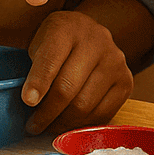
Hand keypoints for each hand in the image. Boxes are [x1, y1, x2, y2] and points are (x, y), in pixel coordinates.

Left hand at [21, 10, 131, 133]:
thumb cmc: (56, 44)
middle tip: (32, 125)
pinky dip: (82, 125)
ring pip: (85, 105)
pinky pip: (102, 114)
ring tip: (48, 126)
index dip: (37, 83)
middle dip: (46, 112)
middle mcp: (96, 41)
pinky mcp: (126, 81)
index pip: (51, 59)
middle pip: (68, 88)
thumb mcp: (38, 43)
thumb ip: (31, 67)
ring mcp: (115, 62)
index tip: (27, 102)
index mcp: (67, 27)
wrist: (88, 35)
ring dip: (62, 123)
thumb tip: (29, 102)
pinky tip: (69, 124)